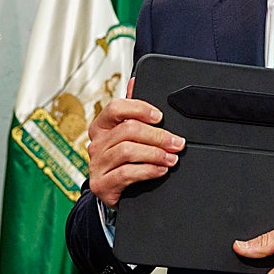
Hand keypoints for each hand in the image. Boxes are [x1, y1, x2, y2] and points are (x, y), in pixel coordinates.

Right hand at [86, 77, 183, 206]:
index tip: (160, 116)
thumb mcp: (128, 134)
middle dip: (158, 136)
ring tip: (172, 158)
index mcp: (101, 126)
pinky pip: (126, 173)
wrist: (116, 192)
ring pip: (127, 151)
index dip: (139, 109)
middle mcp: (96, 144)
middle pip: (128, 130)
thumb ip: (132, 110)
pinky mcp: (101, 184)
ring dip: (155, 154)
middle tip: (177, 143)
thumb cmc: (124, 160)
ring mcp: (96, 165)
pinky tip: (160, 170)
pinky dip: (148, 170)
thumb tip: (135, 81)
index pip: (116, 108)